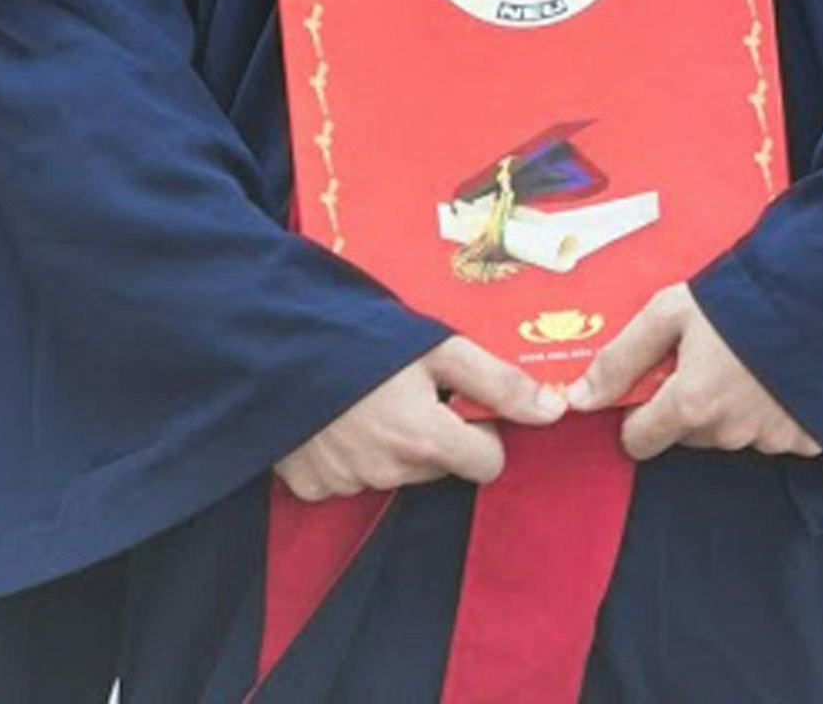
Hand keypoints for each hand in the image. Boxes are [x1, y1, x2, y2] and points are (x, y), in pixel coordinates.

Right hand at [273, 334, 566, 502]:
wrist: (267, 340)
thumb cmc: (358, 335)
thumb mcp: (436, 345)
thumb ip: (497, 381)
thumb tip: (555, 411)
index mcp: (425, 440)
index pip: (487, 463)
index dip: (483, 430)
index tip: (460, 400)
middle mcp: (389, 473)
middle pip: (440, 465)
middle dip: (434, 431)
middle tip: (406, 387)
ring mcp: (346, 484)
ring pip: (395, 471)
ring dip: (391, 441)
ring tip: (366, 394)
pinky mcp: (309, 486)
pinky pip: (347, 478)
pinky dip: (348, 452)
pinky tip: (335, 415)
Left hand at [562, 283, 822, 462]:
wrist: (819, 292)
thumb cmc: (736, 297)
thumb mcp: (669, 312)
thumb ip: (620, 358)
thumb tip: (576, 400)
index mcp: (690, 405)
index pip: (640, 440)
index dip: (638, 413)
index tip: (653, 384)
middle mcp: (728, 432)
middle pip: (686, 433)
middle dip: (687, 403)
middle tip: (705, 355)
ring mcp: (769, 439)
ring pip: (729, 433)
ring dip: (729, 406)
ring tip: (744, 358)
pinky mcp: (805, 438)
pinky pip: (773, 435)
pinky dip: (770, 412)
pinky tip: (776, 376)